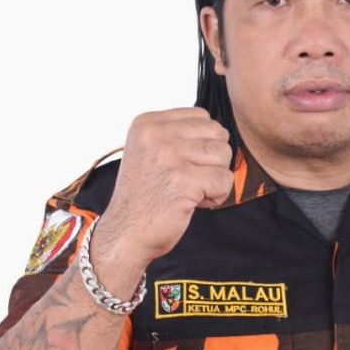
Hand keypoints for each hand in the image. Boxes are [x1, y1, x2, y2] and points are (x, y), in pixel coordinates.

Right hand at [92, 108, 232, 265]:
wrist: (125, 233)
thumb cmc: (145, 196)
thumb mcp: (150, 152)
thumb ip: (178, 135)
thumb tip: (220, 131)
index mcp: (147, 123)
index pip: (201, 116)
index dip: (203, 142)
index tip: (183, 164)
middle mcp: (155, 134)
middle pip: (216, 133)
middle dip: (213, 159)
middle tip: (191, 179)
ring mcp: (169, 156)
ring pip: (224, 154)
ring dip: (215, 177)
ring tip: (192, 191)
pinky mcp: (183, 180)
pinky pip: (224, 180)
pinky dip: (217, 195)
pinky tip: (194, 202)